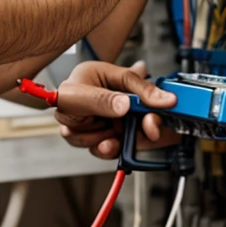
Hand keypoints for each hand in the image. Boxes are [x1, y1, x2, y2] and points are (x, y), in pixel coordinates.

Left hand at [55, 60, 177, 160]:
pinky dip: (106, 148)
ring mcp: (118, 118)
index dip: (155, 94)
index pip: (138, 82)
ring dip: (116, 141)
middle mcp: (120, 98)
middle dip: (144, 127)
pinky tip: (97, 143)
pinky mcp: (112, 135)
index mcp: (113, 78)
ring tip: (101, 139)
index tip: (170, 103)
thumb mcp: (76, 95)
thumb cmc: (63, 96)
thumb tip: (126, 104)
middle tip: (148, 131)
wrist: (55, 115)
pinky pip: (116, 147)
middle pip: (145, 113)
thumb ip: (100, 100)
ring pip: (132, 135)